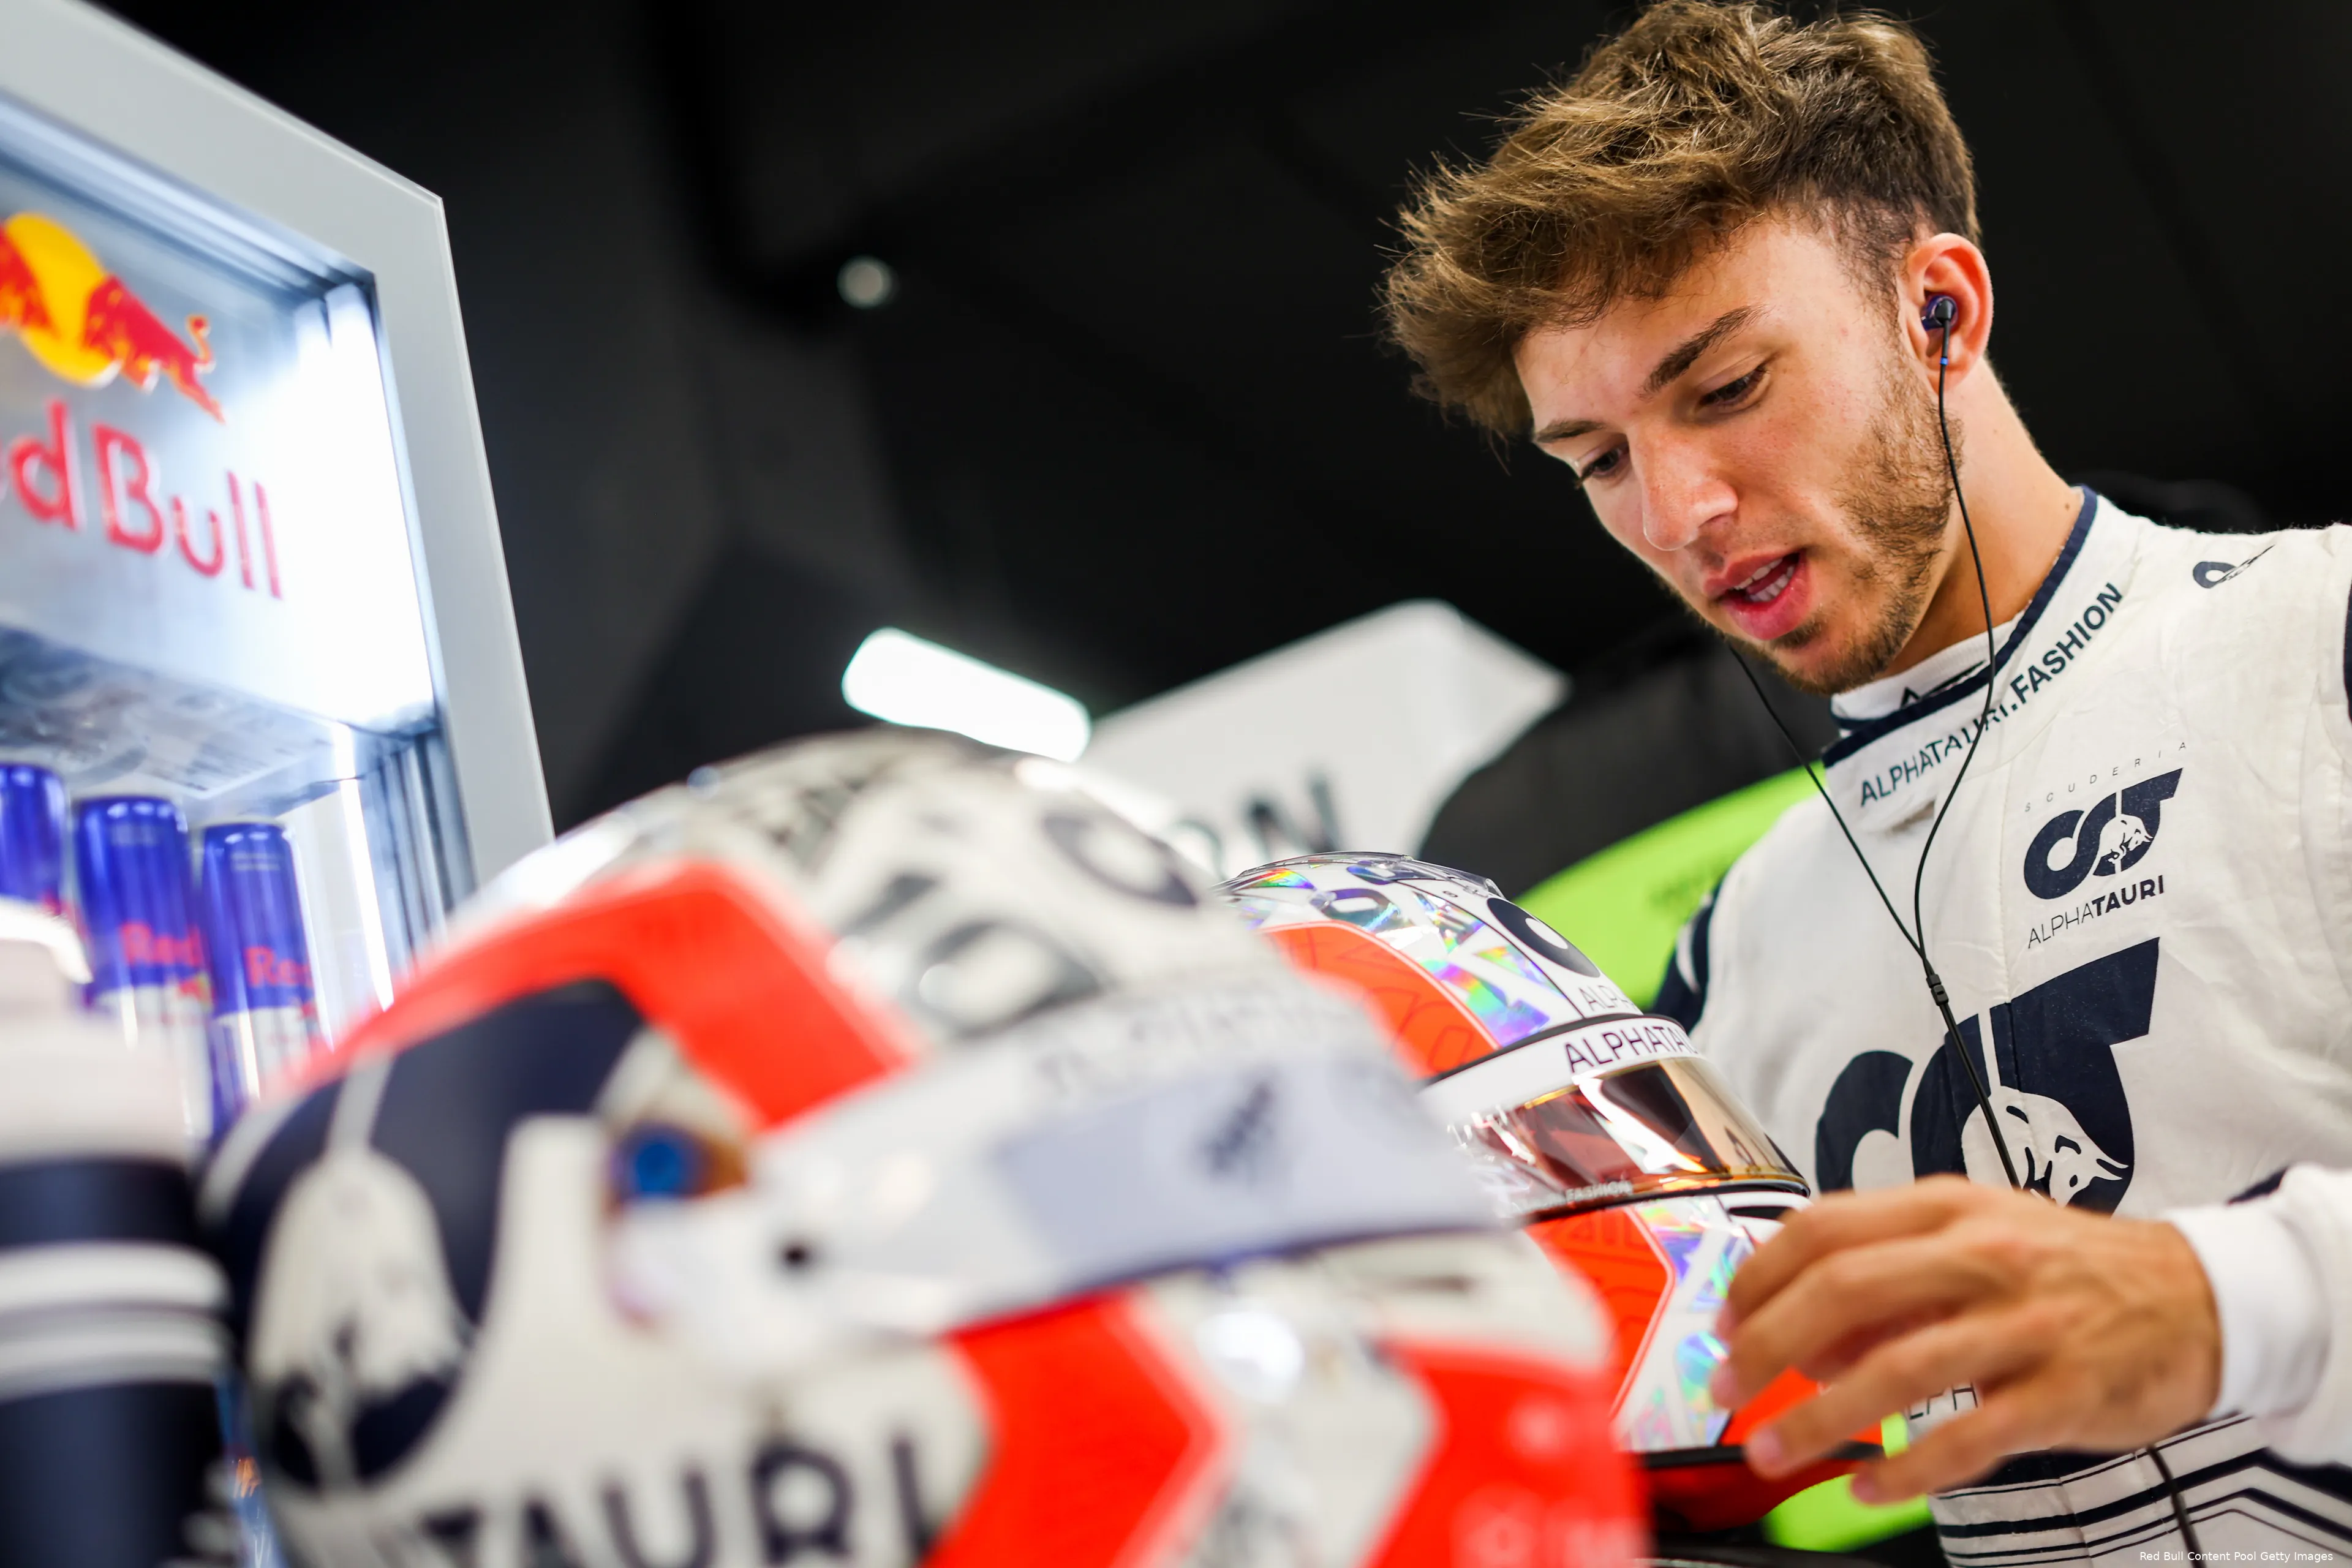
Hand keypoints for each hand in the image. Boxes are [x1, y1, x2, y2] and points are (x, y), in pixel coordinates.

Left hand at [1709, 1176, 2220, 1502]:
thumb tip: (1799, 1336)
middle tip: (1725, 1389)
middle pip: (1844, 1290)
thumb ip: (1886, 1281)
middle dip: (1766, 1344)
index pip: (1823, 1228)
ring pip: (1898, 1368)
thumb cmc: (2066, 1268)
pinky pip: (1970, 1436)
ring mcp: (2024, 1323)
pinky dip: (1910, 1468)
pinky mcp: (2064, 1390)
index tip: (1722, 1323)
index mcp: (1946, 1207)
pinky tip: (1870, 1486)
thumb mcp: (1972, 1239)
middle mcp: (1981, 1254)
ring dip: (1820, 1416)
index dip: (1758, 1278)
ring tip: (1773, 1449)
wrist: (2199, 1295)